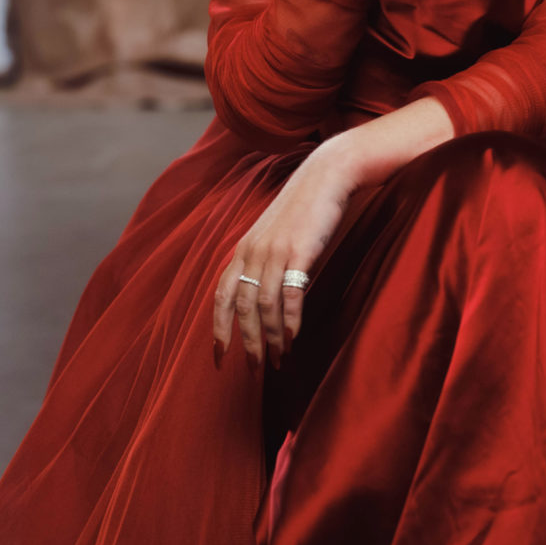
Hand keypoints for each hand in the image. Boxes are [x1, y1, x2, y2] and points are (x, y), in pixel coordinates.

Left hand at [213, 142, 359, 370]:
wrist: (328, 175)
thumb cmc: (305, 207)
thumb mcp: (274, 233)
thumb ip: (264, 261)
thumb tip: (263, 298)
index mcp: (243, 249)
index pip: (222, 295)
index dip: (218, 328)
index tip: (218, 356)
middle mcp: (253, 252)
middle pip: (241, 307)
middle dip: (246, 342)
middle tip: (254, 369)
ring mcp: (275, 252)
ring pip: (264, 306)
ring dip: (270, 337)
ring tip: (279, 359)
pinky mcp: (299, 252)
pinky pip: (290, 295)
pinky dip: (290, 320)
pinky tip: (294, 337)